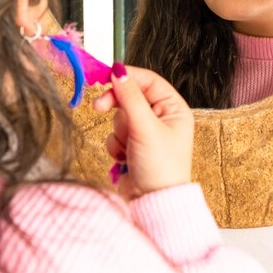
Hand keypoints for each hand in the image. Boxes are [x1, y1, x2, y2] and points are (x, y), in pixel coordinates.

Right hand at [93, 64, 193, 198]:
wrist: (152, 203)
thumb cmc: (160, 167)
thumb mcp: (145, 127)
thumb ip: (129, 97)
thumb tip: (118, 69)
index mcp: (173, 108)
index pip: (148, 81)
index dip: (127, 77)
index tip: (105, 76)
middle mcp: (161, 118)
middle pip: (130, 96)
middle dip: (116, 106)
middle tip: (98, 107)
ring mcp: (145, 132)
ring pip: (119, 116)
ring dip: (119, 132)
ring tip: (128, 148)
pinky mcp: (132, 145)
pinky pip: (114, 133)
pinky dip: (115, 145)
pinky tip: (124, 158)